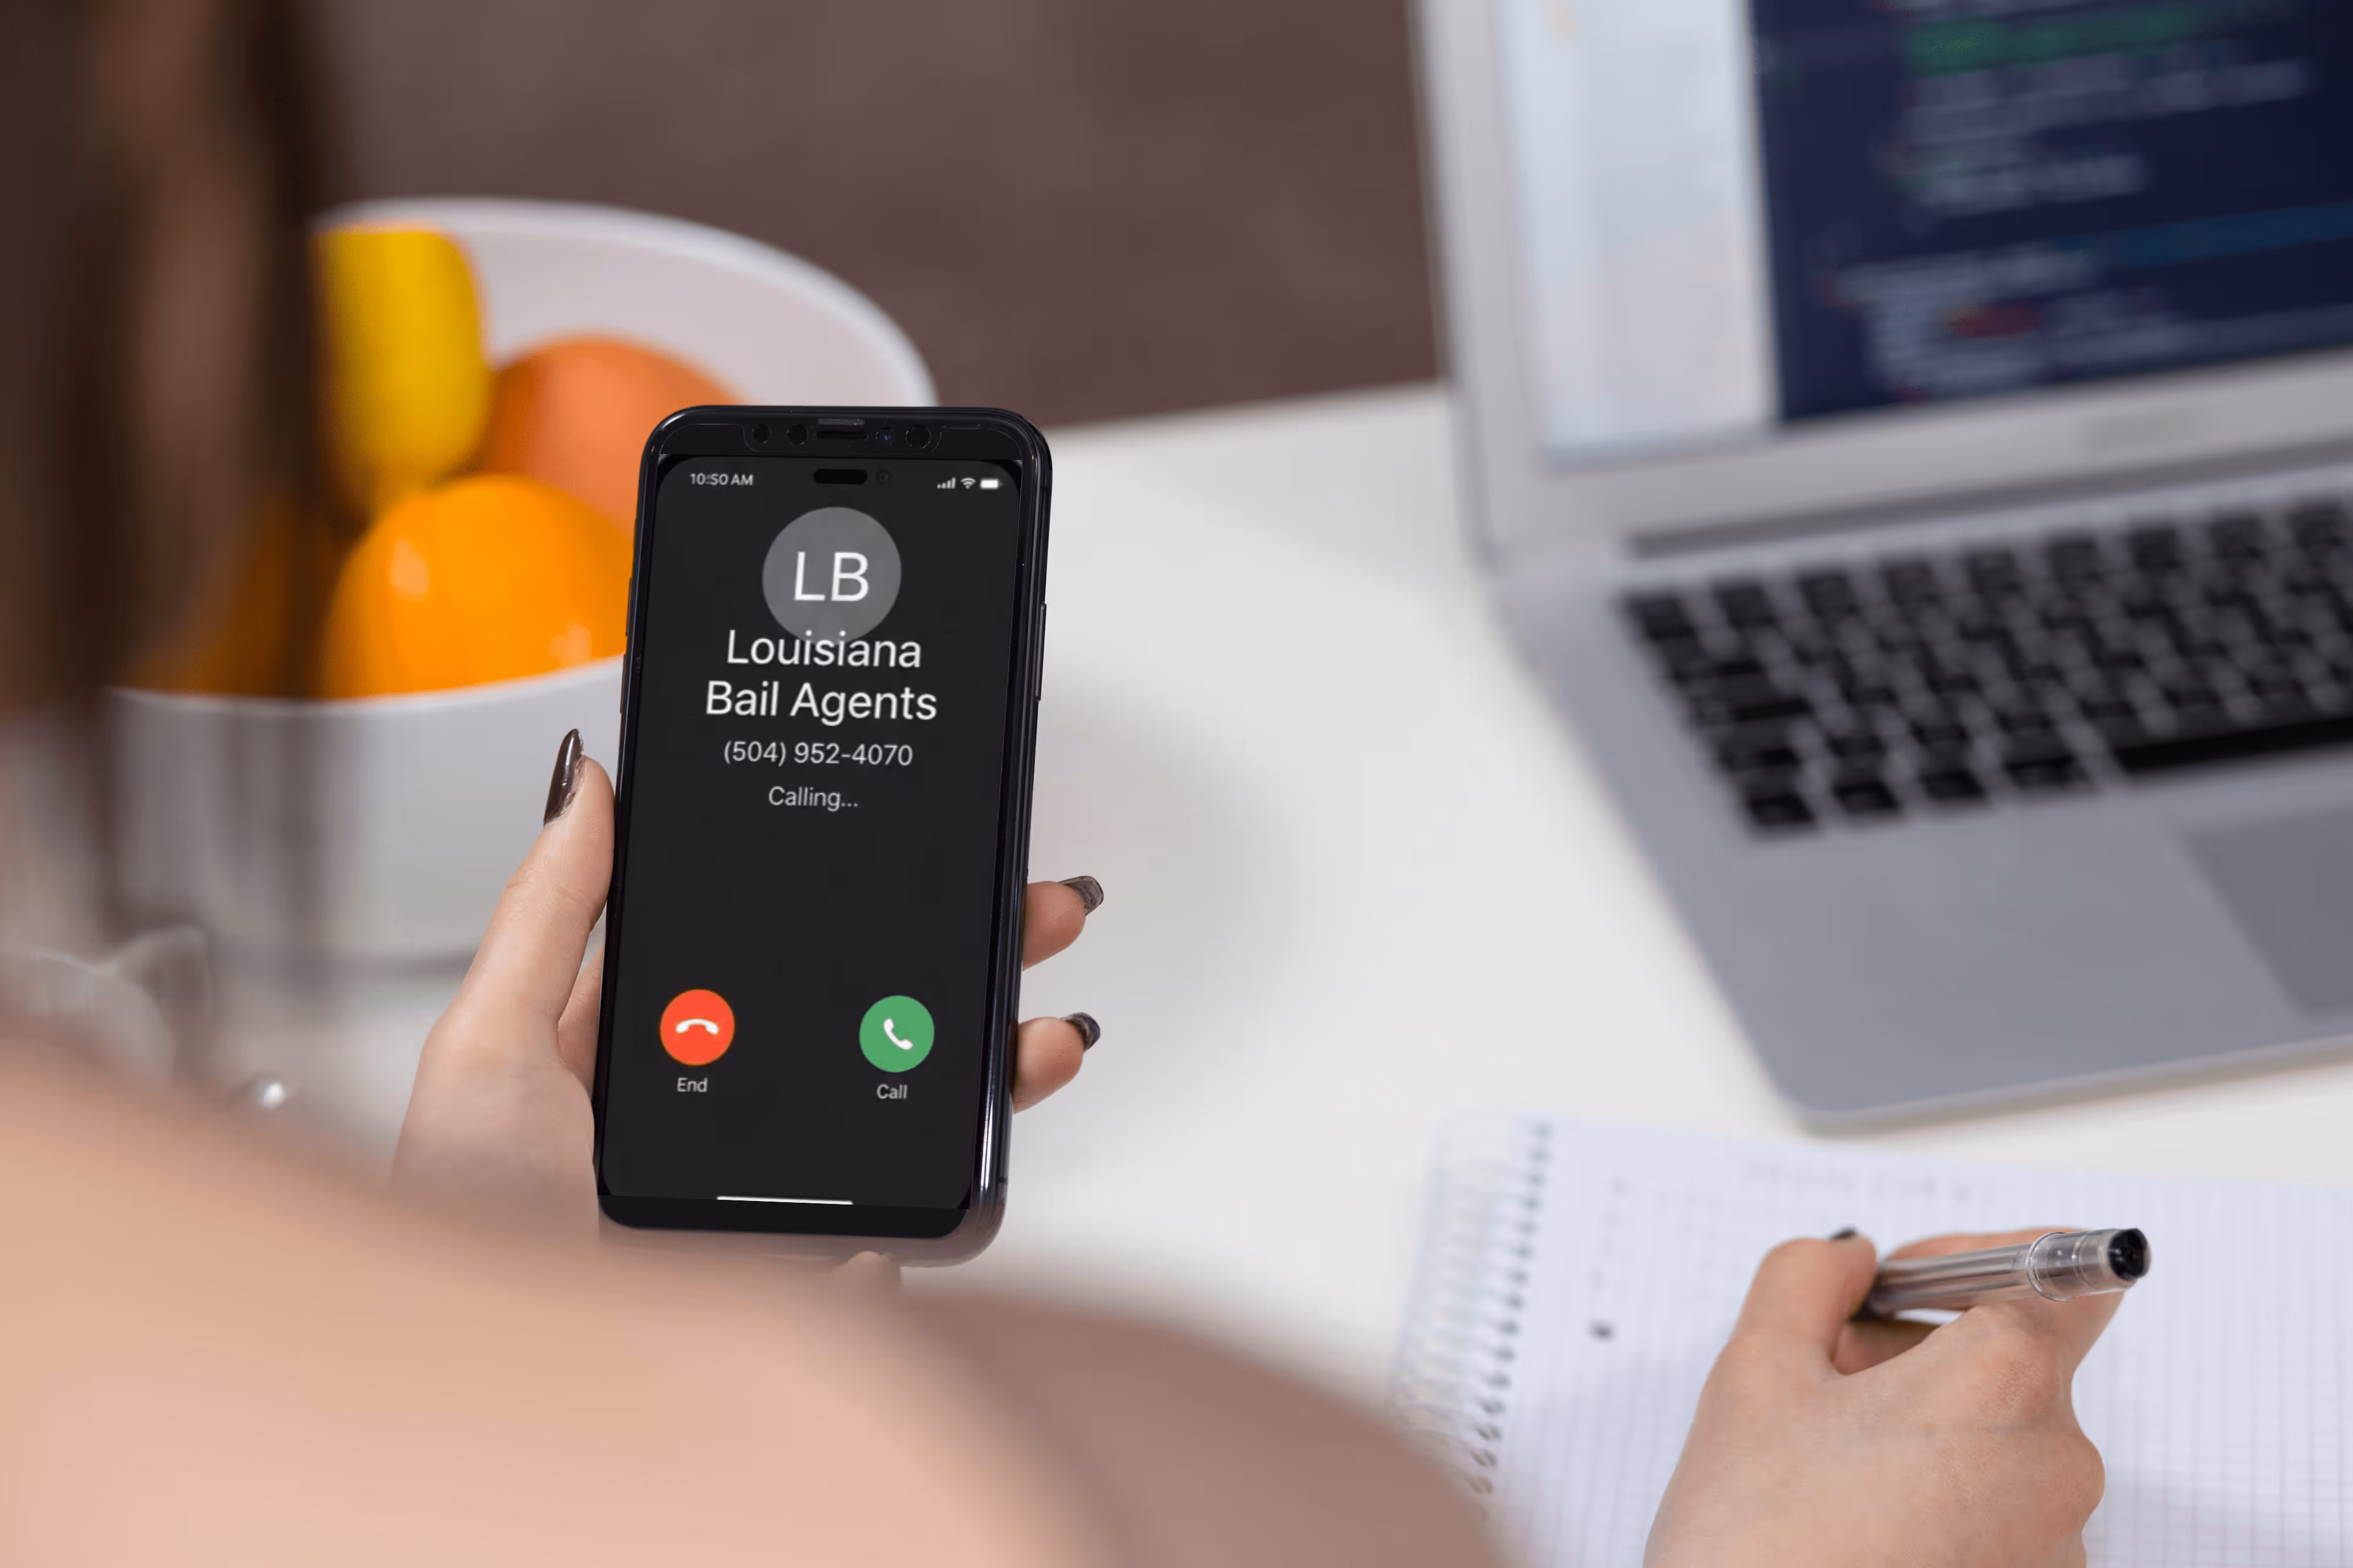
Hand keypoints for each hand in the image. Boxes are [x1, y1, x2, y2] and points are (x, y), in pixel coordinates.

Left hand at [392, 733, 1102, 1238]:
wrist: (498, 1390)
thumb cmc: (461, 1221)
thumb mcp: (487, 1044)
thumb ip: (548, 911)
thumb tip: (585, 781)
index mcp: (633, 1053)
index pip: (762, 955)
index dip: (846, 904)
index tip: (914, 854)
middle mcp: (703, 1124)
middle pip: (852, 1026)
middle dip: (954, 970)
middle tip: (1026, 919)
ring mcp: (753, 1203)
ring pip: (895, 1121)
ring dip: (984, 1078)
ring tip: (1039, 1043)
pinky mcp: (792, 1280)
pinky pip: (888, 1235)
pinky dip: (938, 1203)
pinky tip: (956, 1168)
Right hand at [1645, 1228, 2119, 1567]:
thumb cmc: (1758, 1542)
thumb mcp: (1755, 1373)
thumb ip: (1806, 1281)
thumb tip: (1849, 1259)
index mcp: (2005, 1382)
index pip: (2062, 1275)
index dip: (1975, 1258)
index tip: (1901, 1281)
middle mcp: (2059, 1465)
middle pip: (2010, 1364)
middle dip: (1913, 1353)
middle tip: (1819, 1378)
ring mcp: (2055, 1549)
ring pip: (1996, 1444)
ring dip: (1919, 1429)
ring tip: (1821, 1467)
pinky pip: (1996, 1519)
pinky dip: (1934, 1500)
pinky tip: (1851, 1525)